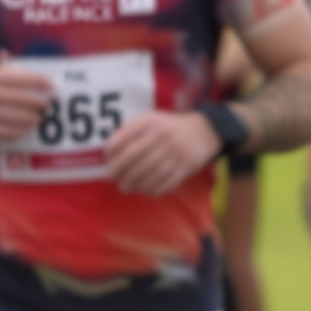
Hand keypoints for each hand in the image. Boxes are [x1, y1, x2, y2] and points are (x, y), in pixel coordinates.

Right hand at [0, 64, 51, 142]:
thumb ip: (11, 69)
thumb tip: (36, 73)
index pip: (24, 78)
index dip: (40, 83)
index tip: (51, 87)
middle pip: (24, 99)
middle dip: (40, 103)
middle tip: (48, 106)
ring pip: (19, 117)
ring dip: (33, 119)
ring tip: (40, 119)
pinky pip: (9, 131)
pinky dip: (21, 131)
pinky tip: (27, 129)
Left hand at [106, 110, 223, 196]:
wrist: (203, 131)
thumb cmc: (167, 128)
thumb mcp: (150, 120)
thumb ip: (130, 131)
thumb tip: (109, 153)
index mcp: (150, 122)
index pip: (123, 139)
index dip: (111, 152)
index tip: (107, 160)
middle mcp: (162, 136)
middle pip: (133, 157)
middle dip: (119, 170)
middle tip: (113, 177)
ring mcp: (175, 152)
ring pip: (148, 172)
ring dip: (133, 183)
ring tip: (125, 187)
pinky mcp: (186, 167)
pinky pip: (165, 183)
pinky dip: (152, 189)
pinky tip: (144, 190)